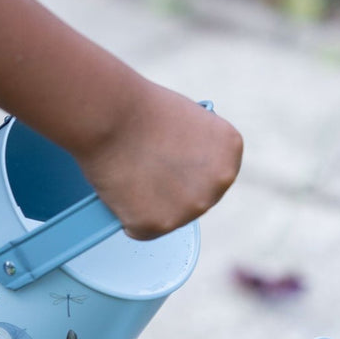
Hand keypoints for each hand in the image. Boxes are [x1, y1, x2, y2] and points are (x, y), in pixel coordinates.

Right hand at [75, 82, 242, 240]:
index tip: (167, 159)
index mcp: (230, 151)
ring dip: (149, 206)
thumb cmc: (138, 109)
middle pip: (194, 200)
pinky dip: (128, 217)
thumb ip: (194, 150)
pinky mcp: (160, 224)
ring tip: (129, 176)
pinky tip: (119, 191)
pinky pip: (141, 229)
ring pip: (168, 218)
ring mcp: (191, 207)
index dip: (185, 169)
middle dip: (171, 192)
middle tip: (143, 172)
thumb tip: (181, 172)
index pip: (212, 174)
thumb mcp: (185, 121)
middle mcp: (220, 182)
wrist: (109, 114)